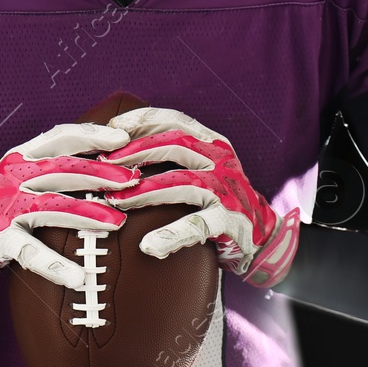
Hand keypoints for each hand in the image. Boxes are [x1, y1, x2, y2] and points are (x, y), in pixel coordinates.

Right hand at [0, 121, 140, 288]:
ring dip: (88, 214)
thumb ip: (56, 164)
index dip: (92, 135)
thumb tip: (106, 160)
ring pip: (53, 207)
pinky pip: (31, 252)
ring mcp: (7, 207)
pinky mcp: (0, 238)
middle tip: (133, 180)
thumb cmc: (0, 197)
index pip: (61, 137)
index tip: (122, 138)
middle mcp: (15, 176)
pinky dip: (56, 266)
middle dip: (100, 174)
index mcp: (23, 156)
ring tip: (118, 223)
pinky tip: (79, 277)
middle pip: (63, 170)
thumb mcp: (22, 170)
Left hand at [95, 108, 300, 287]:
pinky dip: (172, 235)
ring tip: (116, 201)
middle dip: (136, 151)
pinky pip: (197, 225)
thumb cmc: (219, 199)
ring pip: (182, 182)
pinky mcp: (230, 220)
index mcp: (211, 142)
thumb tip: (117, 151)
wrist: (263, 235)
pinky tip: (148, 246)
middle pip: (175, 144)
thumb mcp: (202, 168)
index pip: (174, 120)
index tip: (110, 126)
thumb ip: (172, 157)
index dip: (141, 120)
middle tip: (104, 165)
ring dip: (145, 191)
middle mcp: (221, 160)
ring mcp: (227, 189)